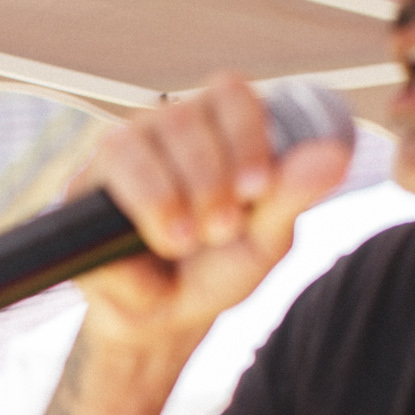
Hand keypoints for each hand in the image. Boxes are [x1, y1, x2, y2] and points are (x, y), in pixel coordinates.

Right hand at [73, 73, 353, 353]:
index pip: (228, 92)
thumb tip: (336, 153)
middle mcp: (163, 130)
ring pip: (130, 146)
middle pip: (180, 116)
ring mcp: (118, 156)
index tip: (256, 191)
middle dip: (206, 181)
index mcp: (215, 128)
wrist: (165, 322)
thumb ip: (293, 195)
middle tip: (220, 232)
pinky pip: (96, 198)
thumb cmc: (216, 270)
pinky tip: (150, 262)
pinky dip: (130, 236)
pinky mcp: (78, 195)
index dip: (243, 136)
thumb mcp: (265, 240)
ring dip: (164, 199)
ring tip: (180, 243)